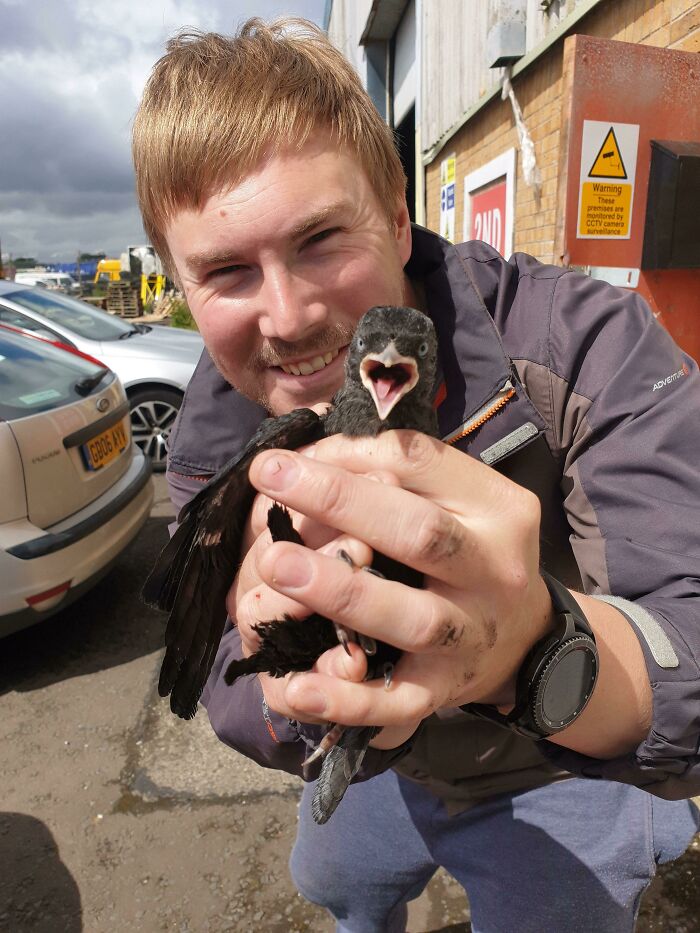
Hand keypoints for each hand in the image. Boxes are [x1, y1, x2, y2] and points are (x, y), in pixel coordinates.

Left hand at [246, 430, 553, 733]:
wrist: (524, 637)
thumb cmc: (469, 550)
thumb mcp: (455, 499)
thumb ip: (396, 471)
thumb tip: (312, 456)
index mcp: (497, 507)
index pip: (423, 464)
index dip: (349, 456)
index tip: (284, 457)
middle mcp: (494, 570)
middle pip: (421, 533)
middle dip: (342, 503)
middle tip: (272, 480)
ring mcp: (471, 635)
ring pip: (412, 618)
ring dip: (342, 592)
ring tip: (275, 563)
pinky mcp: (446, 689)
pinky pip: (398, 701)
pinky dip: (349, 699)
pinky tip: (298, 686)